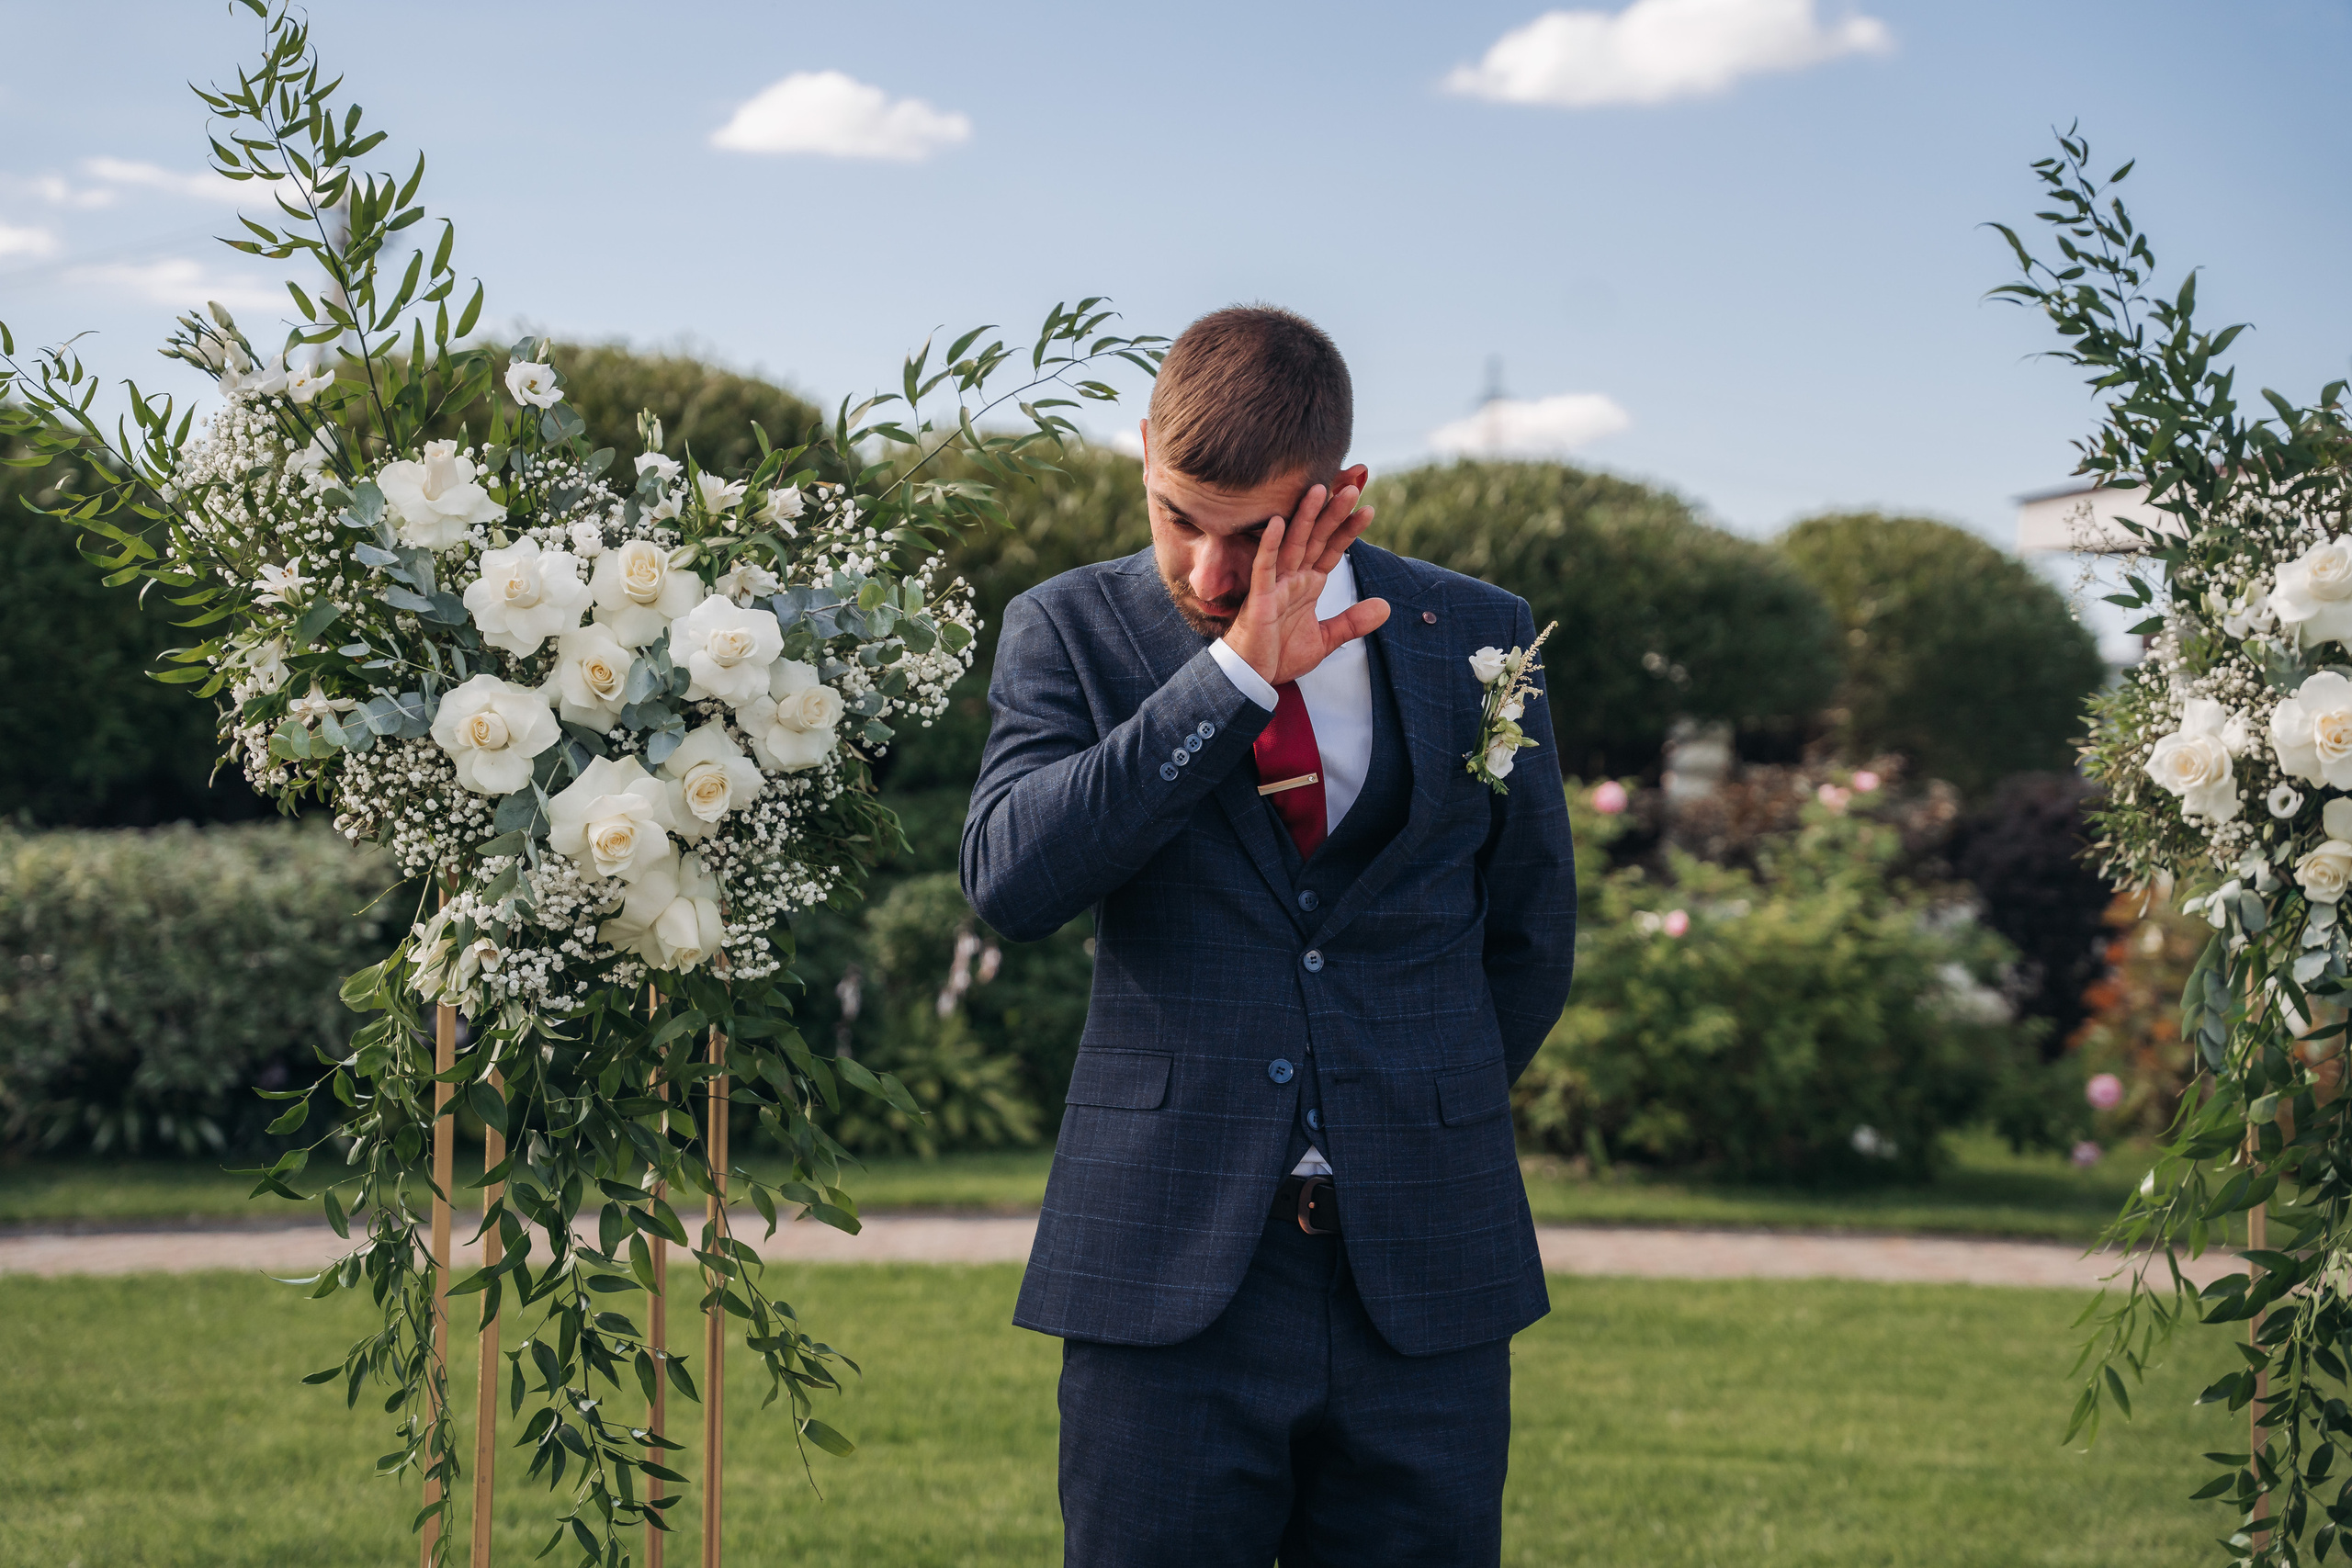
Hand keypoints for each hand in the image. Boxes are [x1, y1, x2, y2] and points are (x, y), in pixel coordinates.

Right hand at [1220, 467, 1389, 686]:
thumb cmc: (1280, 656)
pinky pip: (1263, 567)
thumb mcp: (1325, 639)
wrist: (1253, 678)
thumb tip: (1385, 606)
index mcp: (1307, 584)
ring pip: (1292, 543)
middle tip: (1352, 488)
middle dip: (1333, 514)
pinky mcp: (1259, 597)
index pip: (1332, 550)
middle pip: (1315, 538)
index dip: (1348, 530)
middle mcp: (1292, 578)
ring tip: (1320, 490)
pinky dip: (1269, 545)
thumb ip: (1353, 622)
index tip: (1368, 509)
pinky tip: (1277, 524)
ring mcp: (1275, 584)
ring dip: (1305, 517)